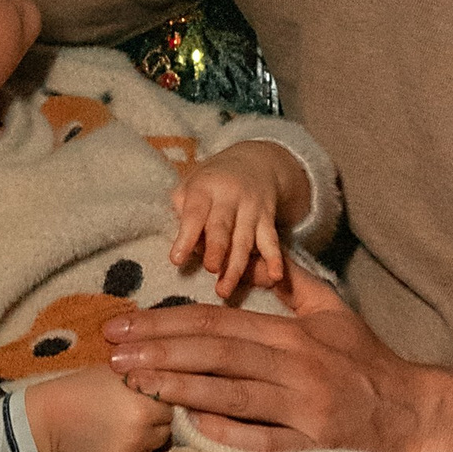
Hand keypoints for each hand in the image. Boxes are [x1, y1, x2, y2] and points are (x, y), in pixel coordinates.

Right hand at [27, 365, 172, 451]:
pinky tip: (109, 443)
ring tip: (119, 428)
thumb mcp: (120, 371)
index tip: (144, 399)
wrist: (48, 418)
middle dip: (154, 424)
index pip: (173, 407)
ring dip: (143, 441)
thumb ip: (151, 376)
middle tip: (131, 415)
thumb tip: (183, 381)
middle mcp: (141, 434)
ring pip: (152, 450)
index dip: (159, 403)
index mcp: (146, 405)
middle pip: (166, 431)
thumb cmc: (85, 388)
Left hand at [105, 271, 452, 451]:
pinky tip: (186, 422)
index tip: (127, 323)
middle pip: (215, 353)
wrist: (412, 411)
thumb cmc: (368, 362)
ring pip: (229, 393)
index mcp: (294, 334)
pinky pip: (259, 438)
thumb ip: (295, 285)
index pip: (220, 322)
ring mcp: (300, 407)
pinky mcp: (309, 444)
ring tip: (132, 382)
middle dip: (159, 349)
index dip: (169, 321)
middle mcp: (294, 366)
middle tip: (112, 351)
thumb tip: (261, 258)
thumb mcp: (335, 313)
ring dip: (176, 386)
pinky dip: (224, 430)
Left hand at [169, 140, 305, 295]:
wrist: (257, 161)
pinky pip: (271, 241)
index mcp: (205, 188)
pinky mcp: (268, 219)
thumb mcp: (190, 183)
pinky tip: (276, 276)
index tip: (177, 260)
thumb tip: (182, 244)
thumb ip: (181, 210)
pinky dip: (275, 259)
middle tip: (211, 269)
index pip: (194, 213)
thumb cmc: (213, 180)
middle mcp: (230, 197)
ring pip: (244, 240)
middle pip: (223, 226)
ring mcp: (251, 209)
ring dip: (237, 266)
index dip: (186, 236)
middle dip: (218, 248)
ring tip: (224, 291)